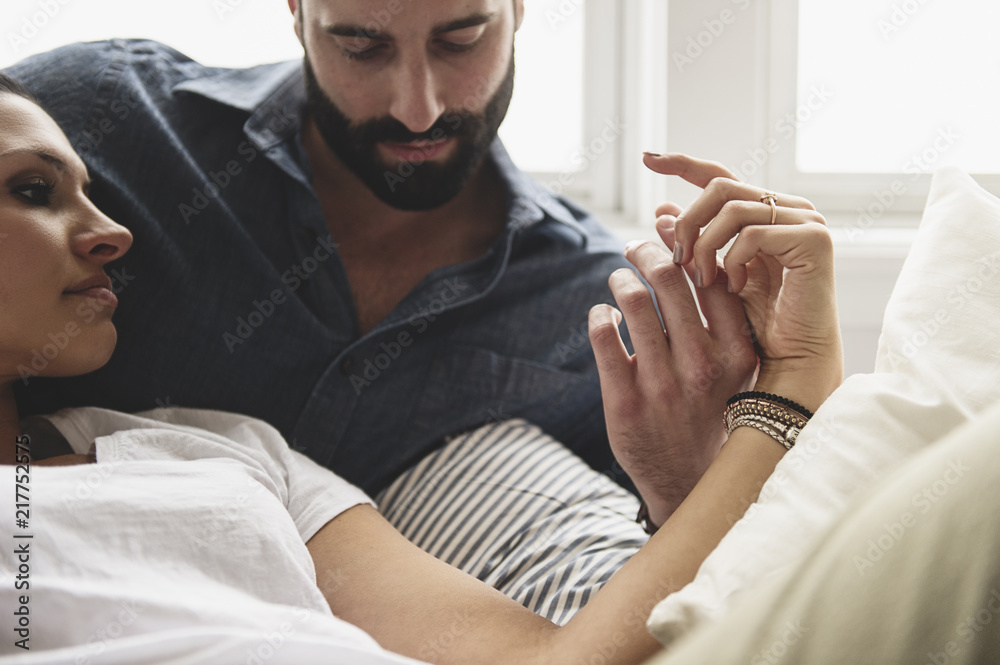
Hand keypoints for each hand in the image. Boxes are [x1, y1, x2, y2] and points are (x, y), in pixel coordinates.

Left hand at [588, 222, 757, 526]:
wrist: (691, 483)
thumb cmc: (715, 414)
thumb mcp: (738, 372)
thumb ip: (726, 322)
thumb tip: (706, 256)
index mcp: (737, 354)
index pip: (714, 278)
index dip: (689, 245)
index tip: (672, 233)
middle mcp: (702, 366)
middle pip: (669, 279)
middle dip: (646, 252)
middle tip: (635, 247)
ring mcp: (662, 385)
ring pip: (633, 301)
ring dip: (621, 279)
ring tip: (619, 278)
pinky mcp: (625, 402)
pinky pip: (604, 335)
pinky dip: (600, 314)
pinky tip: (605, 316)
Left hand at [645, 153, 842, 410]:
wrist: (791, 359)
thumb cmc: (754, 324)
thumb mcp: (713, 277)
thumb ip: (694, 242)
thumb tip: (661, 210)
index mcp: (764, 213)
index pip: (718, 176)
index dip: (682, 164)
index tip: (647, 159)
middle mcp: (788, 209)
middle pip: (719, 187)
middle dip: (688, 222)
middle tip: (676, 260)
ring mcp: (805, 220)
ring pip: (732, 207)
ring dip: (706, 245)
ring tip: (700, 279)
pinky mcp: (814, 239)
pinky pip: (753, 232)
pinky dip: (732, 260)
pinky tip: (732, 287)